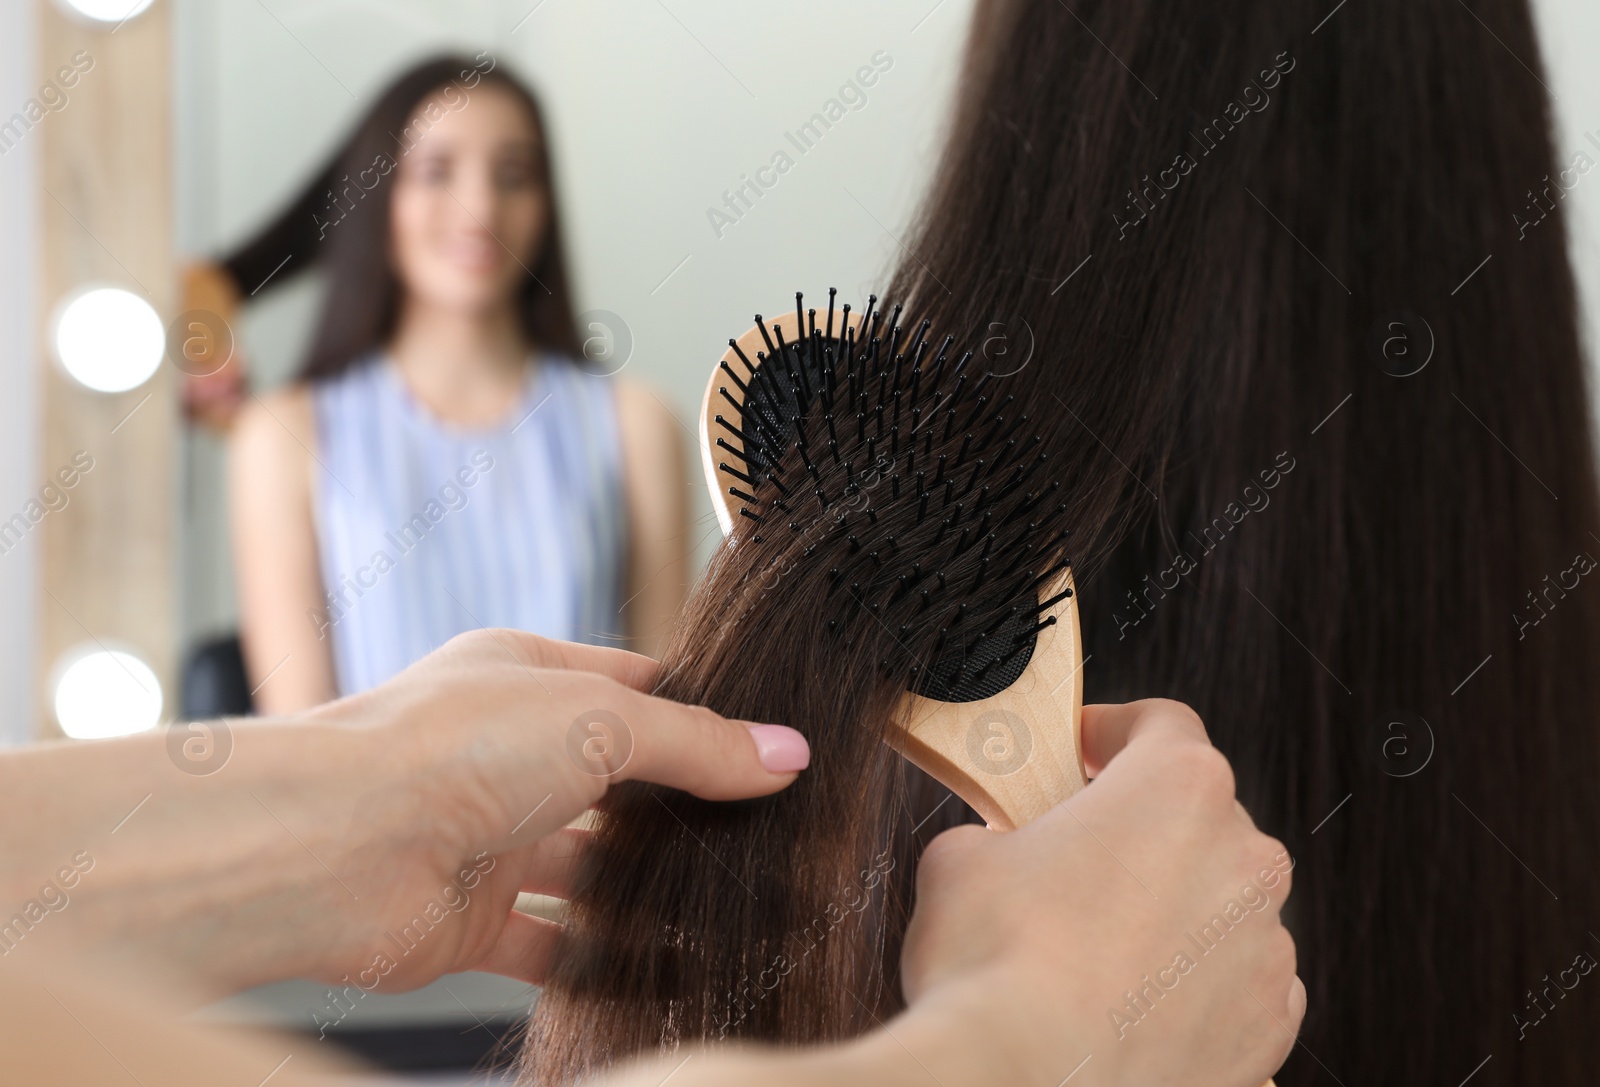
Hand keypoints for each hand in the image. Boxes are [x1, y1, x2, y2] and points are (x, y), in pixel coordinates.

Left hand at [292, 629, 811, 991]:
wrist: (331, 846)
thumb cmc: (447, 749)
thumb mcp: (601, 720)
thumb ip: (696, 743)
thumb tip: (786, 753)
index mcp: (526, 677)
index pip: (633, 688)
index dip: (698, 712)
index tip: (767, 745)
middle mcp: (504, 753)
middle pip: (613, 783)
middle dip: (679, 809)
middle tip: (764, 833)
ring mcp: (486, 837)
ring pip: (585, 868)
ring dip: (645, 890)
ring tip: (732, 906)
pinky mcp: (469, 919)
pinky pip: (548, 946)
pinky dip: (600, 961)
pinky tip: (662, 970)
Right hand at [898, 700, 1302, 1085]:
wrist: (1024, 1081)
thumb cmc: (994, 962)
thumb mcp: (962, 858)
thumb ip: (1002, 835)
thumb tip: (1006, 856)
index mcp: (1179, 787)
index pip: (1162, 723)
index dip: (1112, 731)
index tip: (1082, 751)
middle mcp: (1244, 858)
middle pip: (1198, 818)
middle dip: (1139, 833)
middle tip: (1073, 861)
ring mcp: (1266, 948)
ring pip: (1220, 906)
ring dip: (1170, 913)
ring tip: (1096, 952)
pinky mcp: (1268, 1029)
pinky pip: (1236, 986)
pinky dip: (1194, 988)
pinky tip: (1131, 1008)